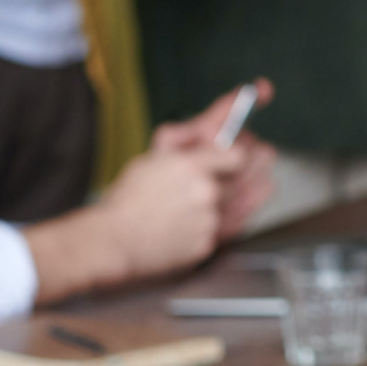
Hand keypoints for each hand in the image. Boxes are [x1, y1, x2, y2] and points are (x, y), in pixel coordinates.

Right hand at [28, 134, 259, 300]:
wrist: (113, 240)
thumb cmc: (129, 198)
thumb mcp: (154, 156)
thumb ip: (188, 136)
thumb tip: (217, 121)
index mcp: (191, 166)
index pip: (240, 153)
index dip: (243, 152)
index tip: (240, 153)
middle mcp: (206, 193)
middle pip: (250, 176)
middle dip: (253, 168)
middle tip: (253, 164)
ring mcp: (209, 221)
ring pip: (246, 202)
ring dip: (243, 193)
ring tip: (224, 193)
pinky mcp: (208, 244)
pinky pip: (230, 227)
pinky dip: (224, 221)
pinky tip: (203, 218)